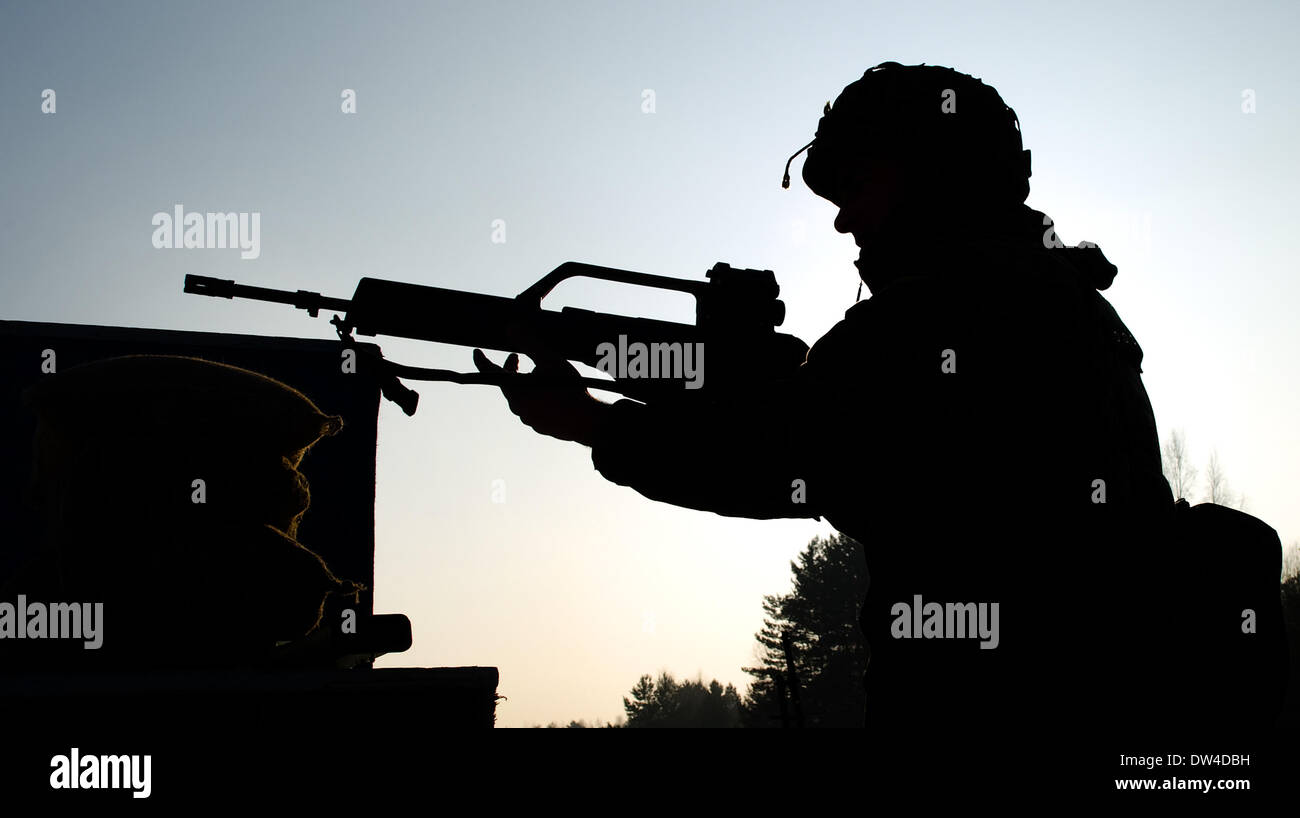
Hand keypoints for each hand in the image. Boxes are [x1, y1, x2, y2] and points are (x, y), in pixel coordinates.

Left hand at [472, 346, 607, 445]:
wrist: (586, 420)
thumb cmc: (566, 388)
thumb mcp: (547, 358)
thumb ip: (527, 341)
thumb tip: (511, 327)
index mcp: (514, 389)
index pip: (489, 371)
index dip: (482, 360)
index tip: (476, 352)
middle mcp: (517, 407)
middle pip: (507, 383)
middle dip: (510, 367)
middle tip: (517, 356)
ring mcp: (529, 419)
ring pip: (521, 396)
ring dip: (525, 382)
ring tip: (538, 372)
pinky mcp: (541, 426)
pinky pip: (533, 408)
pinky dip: (536, 396)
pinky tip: (551, 391)